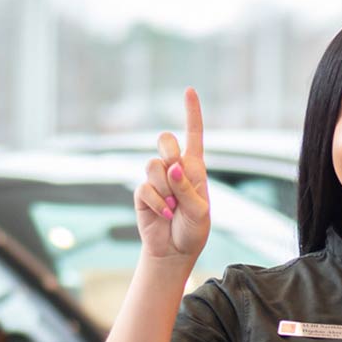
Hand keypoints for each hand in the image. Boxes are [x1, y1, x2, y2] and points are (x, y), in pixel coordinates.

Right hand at [135, 87, 210, 261]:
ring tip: (172, 207)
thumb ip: (187, 189)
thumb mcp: (200, 211)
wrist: (175, 251)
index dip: (192, 112)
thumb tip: (172, 167)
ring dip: (164, 189)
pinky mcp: (142, 192)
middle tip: (176, 175)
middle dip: (169, 153)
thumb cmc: (193, 230)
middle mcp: (174, 168)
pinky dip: (156, 203)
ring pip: (153, 165)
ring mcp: (156, 179)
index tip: (189, 90)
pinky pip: (145, 188)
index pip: (193, 135)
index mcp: (194, 167)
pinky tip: (164, 214)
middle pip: (165, 140)